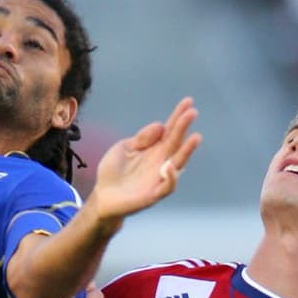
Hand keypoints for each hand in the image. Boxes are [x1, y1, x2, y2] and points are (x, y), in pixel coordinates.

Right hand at [0, 285, 103, 297]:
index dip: (91, 297)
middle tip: (66, 292)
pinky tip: (42, 287)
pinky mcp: (40, 288)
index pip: (96, 297)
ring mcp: (55, 293)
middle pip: (84, 282)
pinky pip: (48, 276)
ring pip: (67, 275)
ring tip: (53, 290)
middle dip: (79, 283)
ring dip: (63, 278)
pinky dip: (47, 276)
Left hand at [91, 97, 200, 222]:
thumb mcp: (125, 148)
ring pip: (178, 163)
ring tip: (195, 136)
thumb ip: (142, 138)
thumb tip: (161, 125)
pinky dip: (171, 178)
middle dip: (184, 128)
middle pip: (176, 143)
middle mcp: (161, 162)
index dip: (178, 116)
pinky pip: (167, 186)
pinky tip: (170, 166)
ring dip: (187, 151)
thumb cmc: (113, 171)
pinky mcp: (153, 194)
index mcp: (154, 149)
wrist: (102, 196)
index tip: (188, 101)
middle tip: (192, 112)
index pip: (170, 130)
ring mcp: (159, 178)